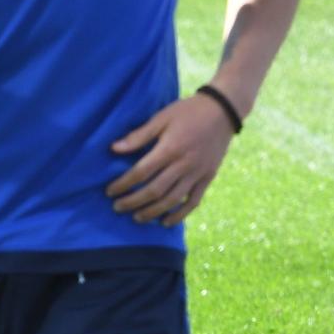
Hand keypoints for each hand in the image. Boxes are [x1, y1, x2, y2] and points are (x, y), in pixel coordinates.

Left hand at [104, 93, 239, 226]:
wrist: (222, 111)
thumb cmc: (187, 112)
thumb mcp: (161, 117)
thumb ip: (139, 135)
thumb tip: (114, 148)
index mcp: (170, 148)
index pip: (141, 172)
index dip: (124, 184)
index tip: (110, 191)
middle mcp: (184, 164)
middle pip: (155, 190)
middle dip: (134, 202)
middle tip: (118, 207)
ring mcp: (198, 173)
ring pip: (173, 199)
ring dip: (153, 211)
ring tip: (137, 218)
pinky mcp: (208, 177)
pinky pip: (194, 201)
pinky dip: (180, 214)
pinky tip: (167, 221)